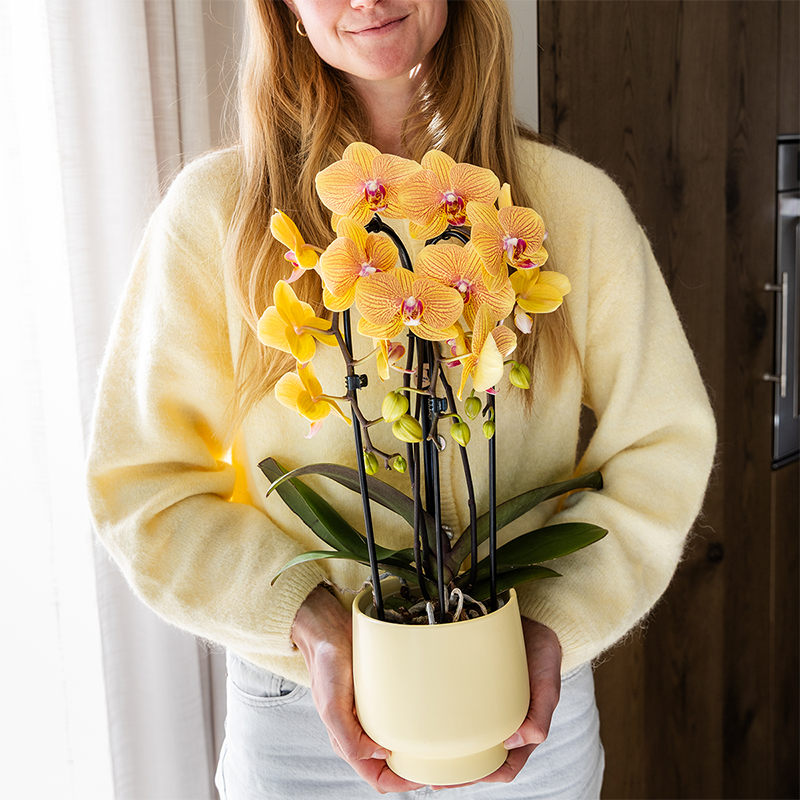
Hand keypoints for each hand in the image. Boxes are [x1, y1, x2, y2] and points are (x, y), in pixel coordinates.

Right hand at [291, 586, 425, 794]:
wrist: (329, 628)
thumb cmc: (326, 664)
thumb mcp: (331, 705)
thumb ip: (348, 738)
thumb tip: (378, 755)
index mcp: (346, 740)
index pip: (377, 776)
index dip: (400, 784)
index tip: (423, 779)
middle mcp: (361, 730)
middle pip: (391, 765)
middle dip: (413, 770)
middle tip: (437, 763)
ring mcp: (373, 713)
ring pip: (398, 742)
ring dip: (417, 748)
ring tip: (437, 745)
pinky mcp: (383, 695)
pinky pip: (401, 715)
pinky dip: (414, 721)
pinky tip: (427, 717)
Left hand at [432, 616, 561, 789]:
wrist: (532, 623)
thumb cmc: (542, 655)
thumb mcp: (548, 684)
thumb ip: (541, 714)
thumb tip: (520, 741)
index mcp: (523, 729)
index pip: (504, 766)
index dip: (484, 777)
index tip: (460, 779)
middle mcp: (503, 723)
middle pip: (481, 759)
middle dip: (459, 773)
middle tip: (433, 777)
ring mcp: (488, 707)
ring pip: (468, 739)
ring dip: (449, 752)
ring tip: (424, 759)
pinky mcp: (473, 689)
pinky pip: (459, 711)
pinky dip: (445, 721)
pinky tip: (428, 722)